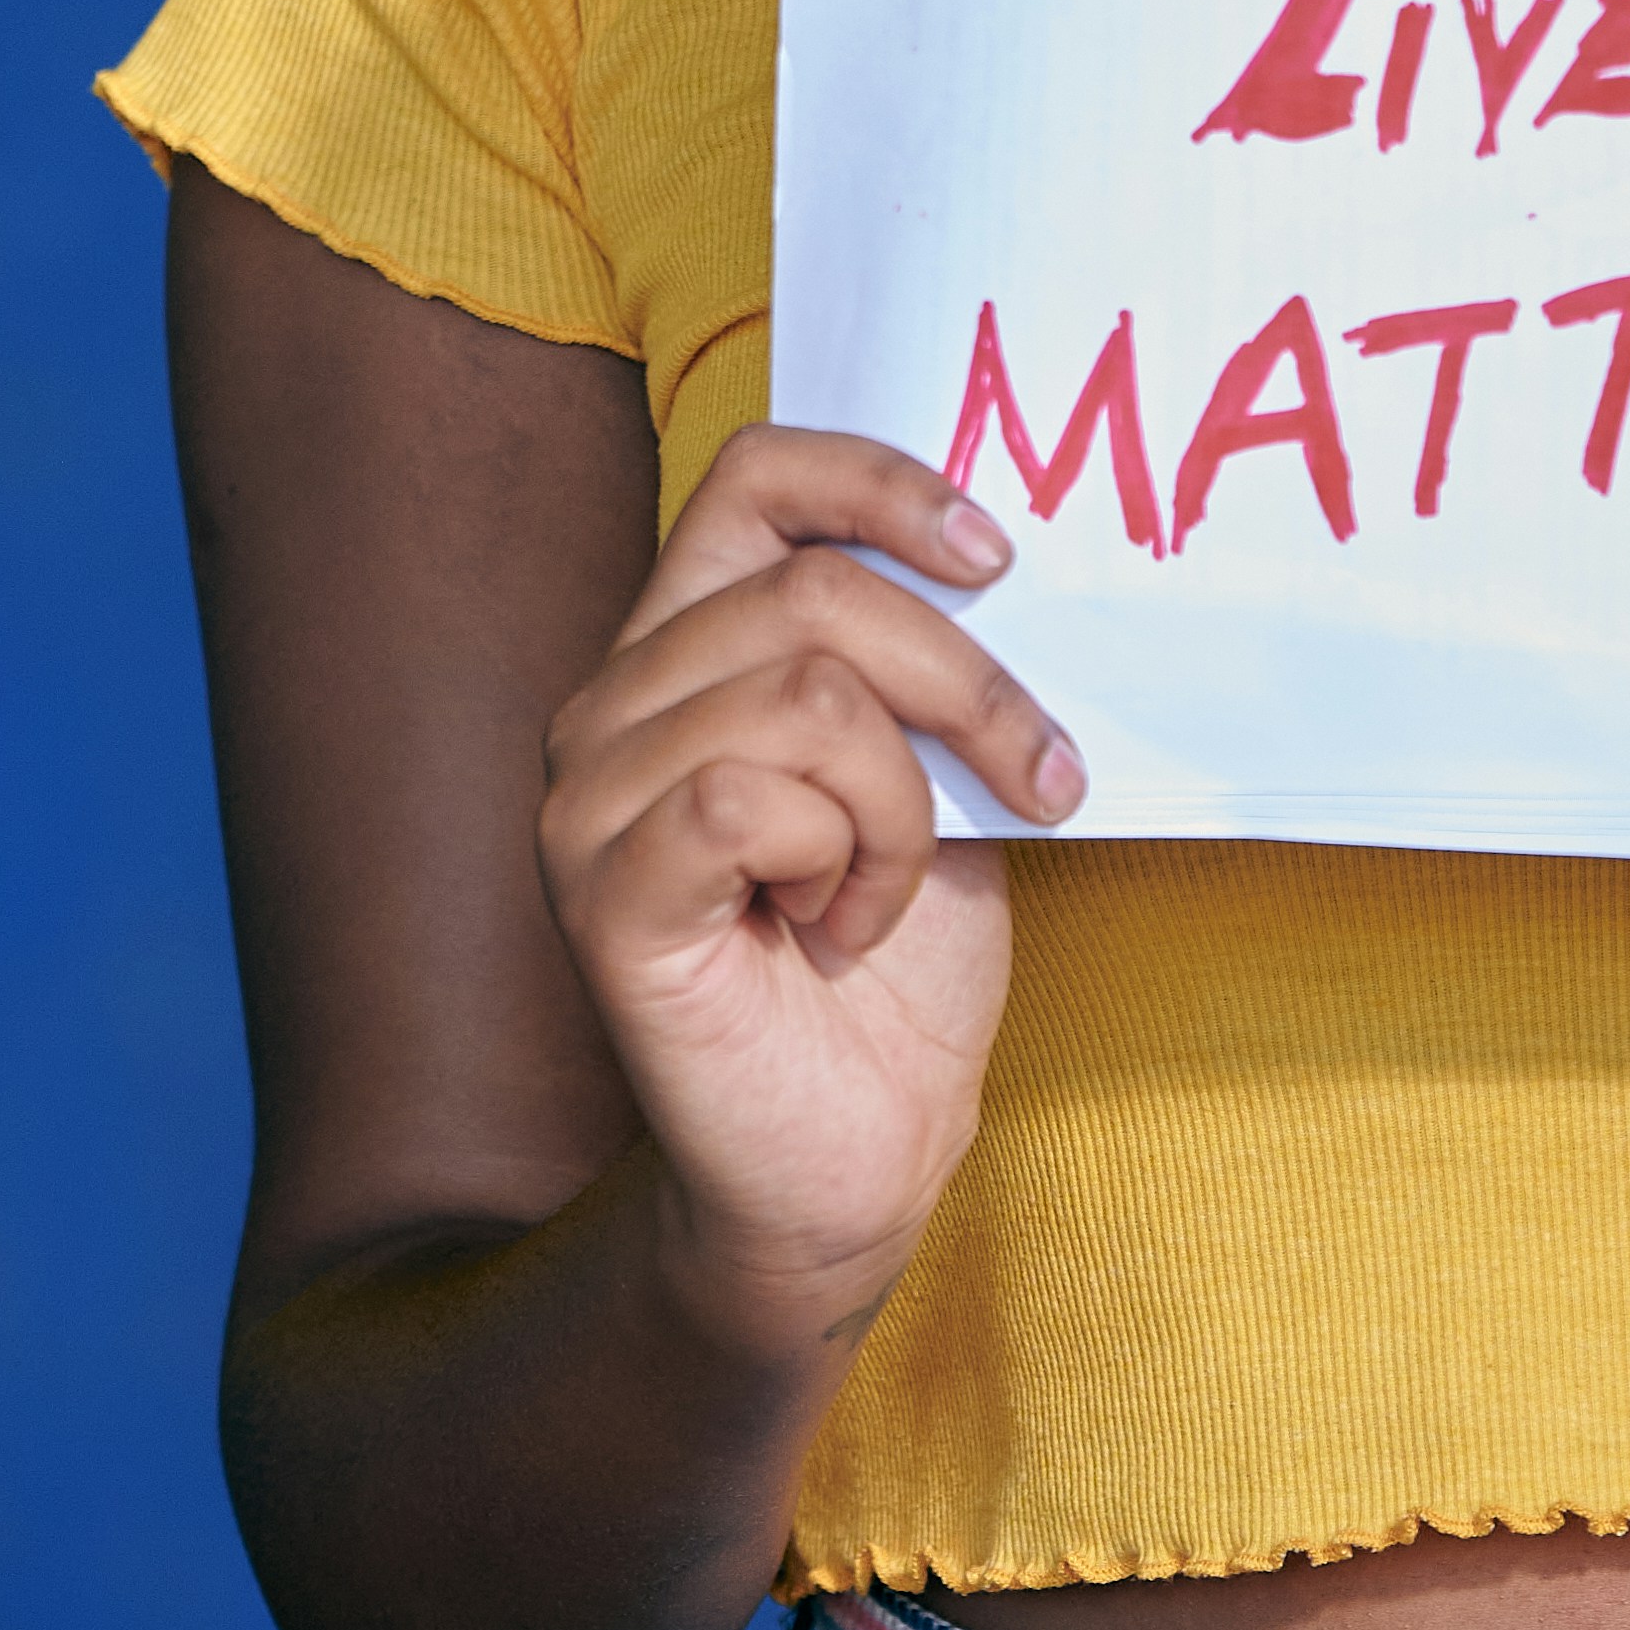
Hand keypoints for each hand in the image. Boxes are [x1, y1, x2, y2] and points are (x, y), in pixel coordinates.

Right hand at [536, 424, 1081, 1364]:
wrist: (860, 1155)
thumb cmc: (900, 965)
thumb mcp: (943, 773)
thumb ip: (935, 663)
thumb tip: (1022, 555)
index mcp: (688, 647)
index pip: (758, 474)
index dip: (884, 484)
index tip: (1001, 556)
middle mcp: (613, 702)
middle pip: (813, 590)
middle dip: (966, 684)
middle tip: (1040, 779)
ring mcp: (589, 797)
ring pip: (800, 694)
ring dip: (905, 803)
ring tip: (891, 889)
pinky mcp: (605, 893)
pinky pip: (753, 800)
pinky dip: (849, 861)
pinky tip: (836, 928)